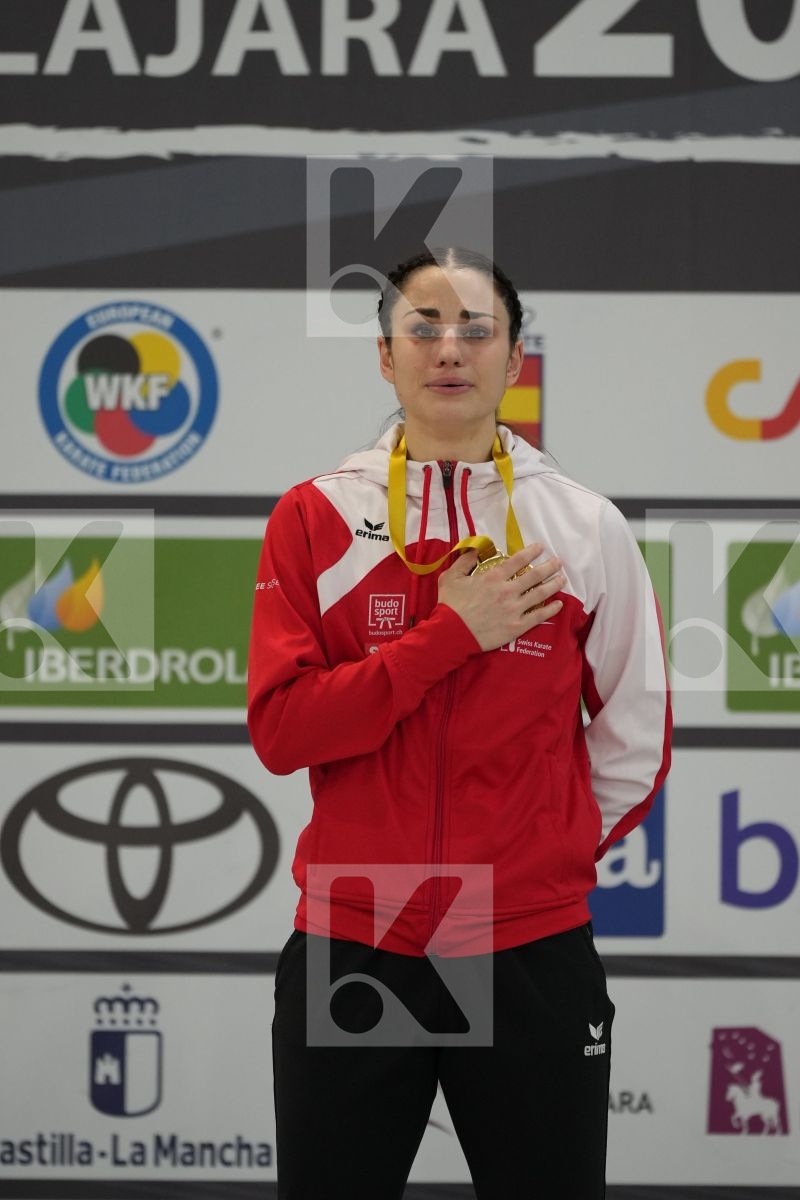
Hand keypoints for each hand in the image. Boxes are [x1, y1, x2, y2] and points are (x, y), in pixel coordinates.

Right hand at [437, 543, 564, 651]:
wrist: (452, 634)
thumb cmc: (450, 605)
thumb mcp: (450, 577)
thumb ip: (464, 561)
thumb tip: (475, 550)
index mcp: (494, 577)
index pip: (518, 560)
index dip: (532, 552)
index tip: (541, 548)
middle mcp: (508, 590)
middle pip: (535, 575)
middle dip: (549, 566)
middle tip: (558, 562)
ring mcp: (515, 609)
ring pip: (540, 593)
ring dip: (554, 584)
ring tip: (562, 579)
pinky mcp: (517, 626)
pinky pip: (539, 616)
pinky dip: (551, 609)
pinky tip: (559, 604)